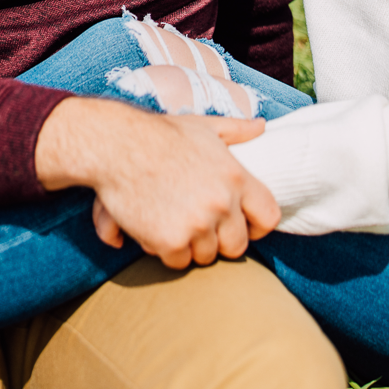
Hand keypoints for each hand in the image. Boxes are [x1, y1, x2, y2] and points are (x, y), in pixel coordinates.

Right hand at [34, 96, 279, 268]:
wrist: (119, 145)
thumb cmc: (162, 133)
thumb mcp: (206, 126)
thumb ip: (238, 130)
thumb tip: (261, 126)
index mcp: (236, 177)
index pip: (269, 217)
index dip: (256, 226)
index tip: (242, 225)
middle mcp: (222, 203)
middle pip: (237, 246)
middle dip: (220, 240)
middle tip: (199, 226)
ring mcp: (198, 224)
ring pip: (206, 256)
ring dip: (191, 245)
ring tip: (174, 220)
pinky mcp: (171, 241)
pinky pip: (178, 262)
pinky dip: (167, 251)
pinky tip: (156, 227)